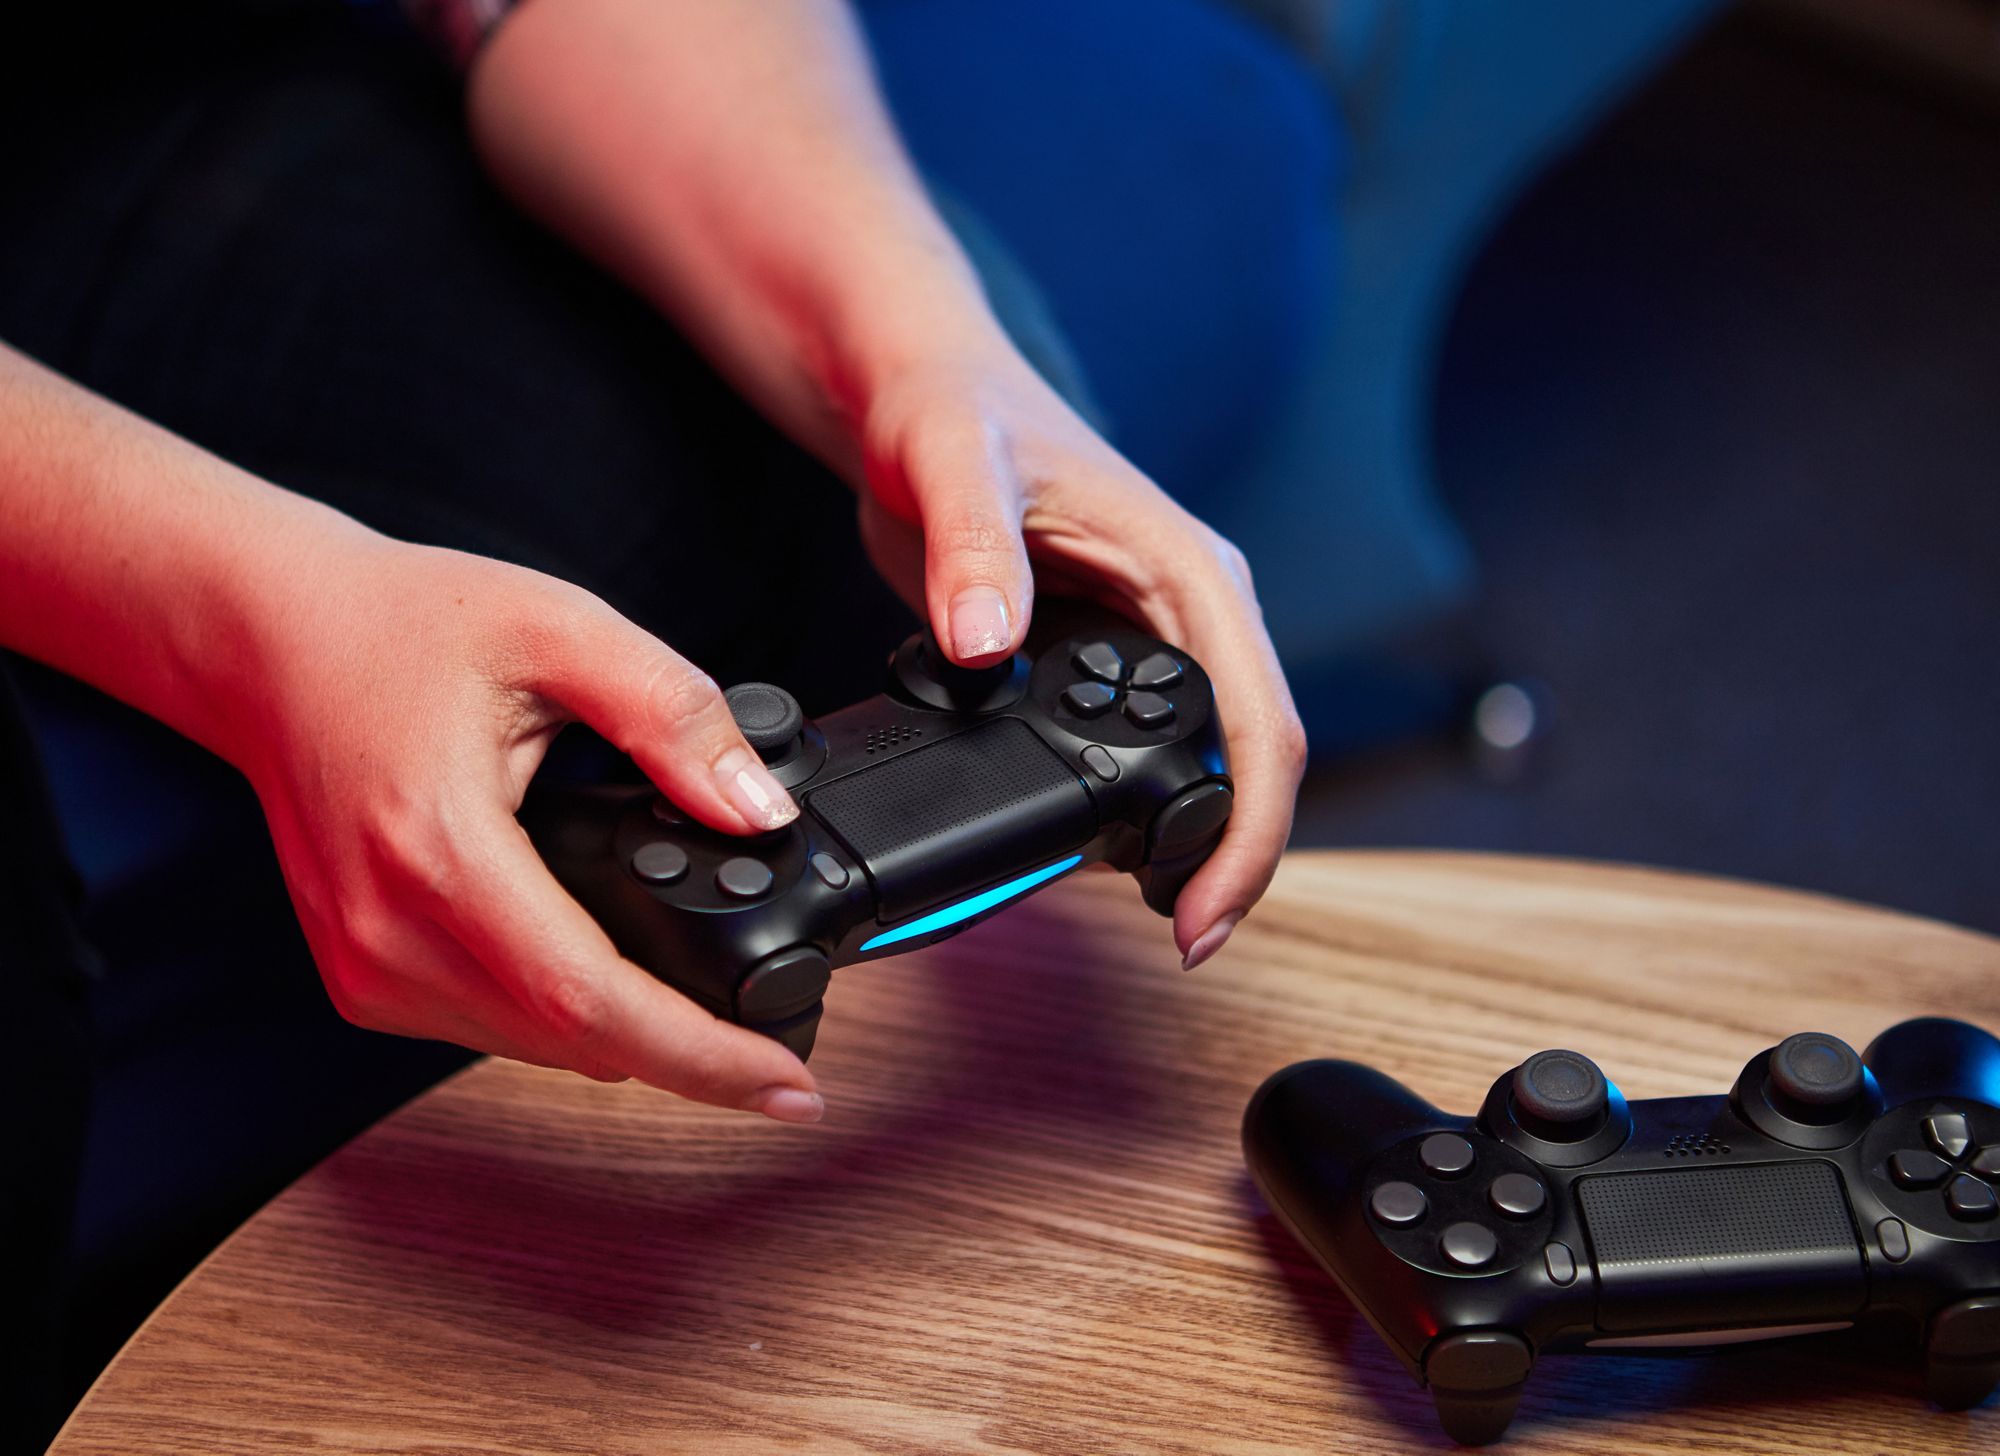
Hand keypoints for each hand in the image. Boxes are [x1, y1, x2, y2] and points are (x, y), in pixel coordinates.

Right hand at [218, 532, 824, 1120]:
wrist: (267, 640)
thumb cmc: (400, 623)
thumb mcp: (559, 628)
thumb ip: (671, 714)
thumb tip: (760, 810)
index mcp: (439, 846)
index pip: (589, 1001)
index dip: (703, 1057)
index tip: (790, 1089)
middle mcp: (389, 930)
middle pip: (575, 1042)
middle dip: (692, 1052)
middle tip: (783, 1037)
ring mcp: (365, 965)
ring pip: (538, 1048)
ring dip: (632, 1037)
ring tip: (714, 1001)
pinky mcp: (361, 977)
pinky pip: (492, 1029)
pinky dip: (569, 1014)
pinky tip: (613, 969)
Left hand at [854, 347, 1307, 968]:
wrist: (915, 395)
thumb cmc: (950, 408)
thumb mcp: (952, 461)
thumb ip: (972, 546)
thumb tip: (988, 642)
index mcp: (1187, 570)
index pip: (1260, 719)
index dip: (1248, 830)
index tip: (1205, 912)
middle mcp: (1188, 610)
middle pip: (1251, 756)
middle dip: (1231, 855)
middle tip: (1185, 936)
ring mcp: (1149, 638)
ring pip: (1204, 760)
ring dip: (1189, 840)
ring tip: (1151, 914)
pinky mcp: (1102, 659)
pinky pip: (1139, 749)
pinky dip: (1132, 809)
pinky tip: (1093, 850)